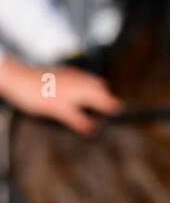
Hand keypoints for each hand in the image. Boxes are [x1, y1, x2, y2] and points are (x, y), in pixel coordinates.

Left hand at [0, 59, 122, 134]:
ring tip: (89, 108)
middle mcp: (83, 80)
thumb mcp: (60, 112)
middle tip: (103, 115)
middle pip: (103, 90)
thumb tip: (94, 130)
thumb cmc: (38, 95)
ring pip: (92, 84)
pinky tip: (73, 98)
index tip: (118, 119)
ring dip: (95, 94)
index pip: (109, 101)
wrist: (18, 78)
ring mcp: (74, 74)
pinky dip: (83, 90)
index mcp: (86, 90)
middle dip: (106, 101)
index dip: (114, 111)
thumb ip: (79, 121)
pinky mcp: (65, 73)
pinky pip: (81, 81)